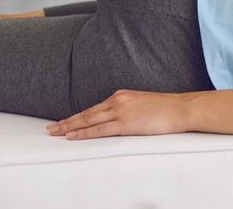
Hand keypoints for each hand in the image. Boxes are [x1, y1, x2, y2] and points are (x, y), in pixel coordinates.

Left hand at [45, 89, 190, 139]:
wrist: (182, 108)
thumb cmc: (167, 109)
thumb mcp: (143, 104)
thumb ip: (128, 110)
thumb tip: (120, 120)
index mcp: (122, 96)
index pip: (94, 108)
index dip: (77, 116)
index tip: (64, 121)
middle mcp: (118, 100)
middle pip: (86, 113)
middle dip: (67, 121)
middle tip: (51, 128)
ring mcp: (121, 111)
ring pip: (88, 120)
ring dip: (69, 127)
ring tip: (55, 132)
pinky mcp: (126, 123)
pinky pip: (99, 130)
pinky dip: (83, 133)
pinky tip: (72, 136)